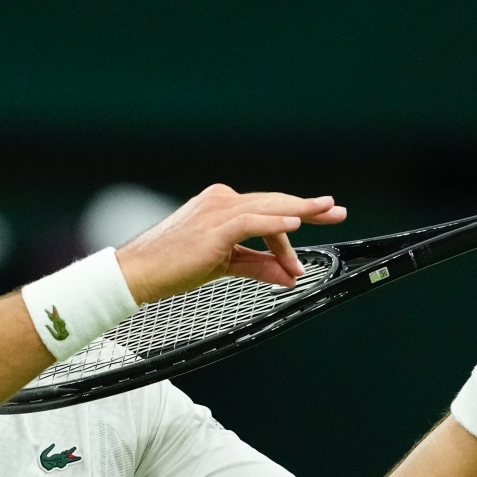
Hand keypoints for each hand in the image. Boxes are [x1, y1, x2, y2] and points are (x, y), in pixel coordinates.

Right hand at [115, 184, 346, 303]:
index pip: (267, 210)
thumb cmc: (174, 267)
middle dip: (308, 208)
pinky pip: (251, 222)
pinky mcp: (213, 228)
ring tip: (326, 212)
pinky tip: (295, 226)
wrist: (139, 273)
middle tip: (337, 211)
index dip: (296, 218)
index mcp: (222, 206)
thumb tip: (290, 275)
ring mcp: (216, 211)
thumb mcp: (225, 265)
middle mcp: (221, 201)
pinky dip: (274, 224)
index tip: (322, 220)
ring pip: (267, 208)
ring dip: (299, 213)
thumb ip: (258, 266)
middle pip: (274, 203)